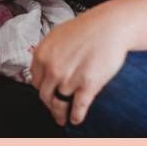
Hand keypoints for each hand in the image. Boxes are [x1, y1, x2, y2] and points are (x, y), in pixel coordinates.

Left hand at [30, 9, 131, 126]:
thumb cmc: (88, 28)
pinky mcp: (87, 85)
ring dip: (60, 115)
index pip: (36, 82)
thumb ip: (48, 53)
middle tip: (55, 111)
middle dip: (50, 105)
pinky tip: (76, 120)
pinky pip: (78, 107)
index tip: (48, 95)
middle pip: (45, 96)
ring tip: (63, 120)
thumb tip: (45, 68)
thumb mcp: (58, 35)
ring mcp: (69, 78)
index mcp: (42, 55)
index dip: (43, 90)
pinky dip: (76, 116)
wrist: (110, 25)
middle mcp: (52, 68)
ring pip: (59, 104)